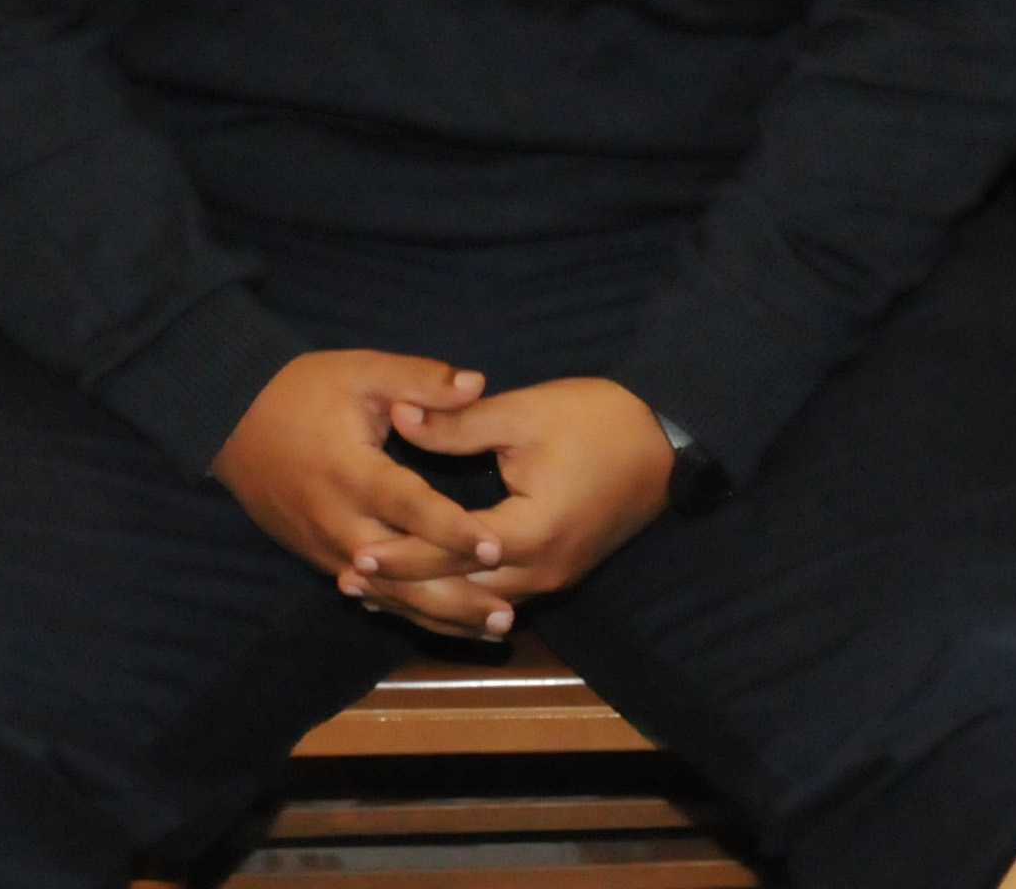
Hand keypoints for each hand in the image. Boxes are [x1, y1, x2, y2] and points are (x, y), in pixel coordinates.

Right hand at [213, 353, 504, 639]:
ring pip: (388, 596)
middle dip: (454, 596)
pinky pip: (371, 596)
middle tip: (508, 615)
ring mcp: (326, 548)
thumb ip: (419, 381)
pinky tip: (451, 624)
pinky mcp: (320, 560)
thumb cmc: (302, 391)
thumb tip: (477, 383)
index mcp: (350, 471)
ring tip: (494, 628)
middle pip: (400, 572)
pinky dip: (411, 611)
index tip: (496, 546)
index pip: (407, 508)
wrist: (232, 421)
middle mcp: (337, 521)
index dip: (451, 529)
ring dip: (440, 616)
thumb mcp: (362, 372)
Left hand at [382, 376, 673, 616]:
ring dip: (427, 596)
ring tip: (374, 592)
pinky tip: (426, 588)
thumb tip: (398, 416)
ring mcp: (553, 578)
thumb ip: (459, 424)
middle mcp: (541, 570)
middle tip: (348, 579)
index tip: (355, 549)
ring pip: (477, 602)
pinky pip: (497, 596)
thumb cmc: (597, 420)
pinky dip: (458, 594)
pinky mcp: (558, 572)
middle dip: (403, 588)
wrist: (667, 441)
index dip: (401, 554)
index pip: (451, 553)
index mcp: (531, 532)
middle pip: (459, 592)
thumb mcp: (525, 413)